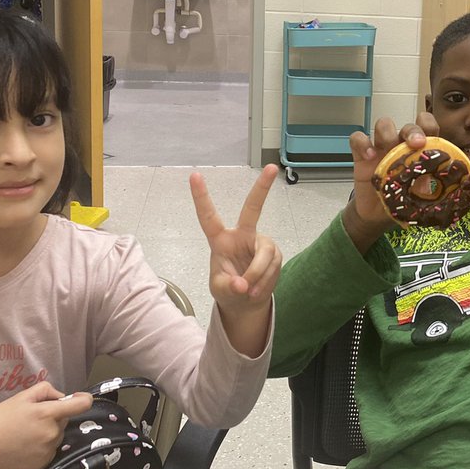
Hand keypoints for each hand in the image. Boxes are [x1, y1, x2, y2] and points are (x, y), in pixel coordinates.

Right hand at [0, 382, 91, 468]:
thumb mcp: (20, 398)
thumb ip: (45, 391)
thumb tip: (62, 397)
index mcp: (48, 414)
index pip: (82, 405)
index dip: (83, 399)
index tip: (78, 398)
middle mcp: (52, 433)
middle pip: (64, 419)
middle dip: (54, 416)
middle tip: (31, 418)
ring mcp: (48, 450)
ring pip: (57, 434)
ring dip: (48, 432)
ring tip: (24, 434)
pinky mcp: (43, 464)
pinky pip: (50, 449)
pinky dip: (42, 446)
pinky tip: (24, 446)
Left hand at [191, 164, 281, 355]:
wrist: (247, 301)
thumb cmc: (228, 289)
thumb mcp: (221, 290)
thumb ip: (229, 287)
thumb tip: (243, 284)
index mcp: (221, 240)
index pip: (208, 216)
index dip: (201, 197)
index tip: (194, 175)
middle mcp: (243, 235)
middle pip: (253, 208)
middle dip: (262, 188)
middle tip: (272, 167)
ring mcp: (261, 243)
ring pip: (264, 255)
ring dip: (258, 276)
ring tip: (249, 292)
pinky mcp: (275, 253)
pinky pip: (272, 267)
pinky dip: (265, 282)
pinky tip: (257, 290)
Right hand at [343, 114, 439, 252]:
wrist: (377, 215)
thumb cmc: (403, 201)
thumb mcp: (421, 199)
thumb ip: (437, 194)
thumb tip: (458, 198)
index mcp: (420, 151)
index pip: (428, 126)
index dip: (430, 125)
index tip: (432, 138)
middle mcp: (401, 145)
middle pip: (408, 126)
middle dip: (413, 130)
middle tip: (417, 143)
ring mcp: (381, 147)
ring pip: (383, 124)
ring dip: (386, 132)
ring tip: (387, 148)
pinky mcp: (361, 155)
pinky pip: (358, 138)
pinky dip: (362, 144)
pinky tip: (368, 157)